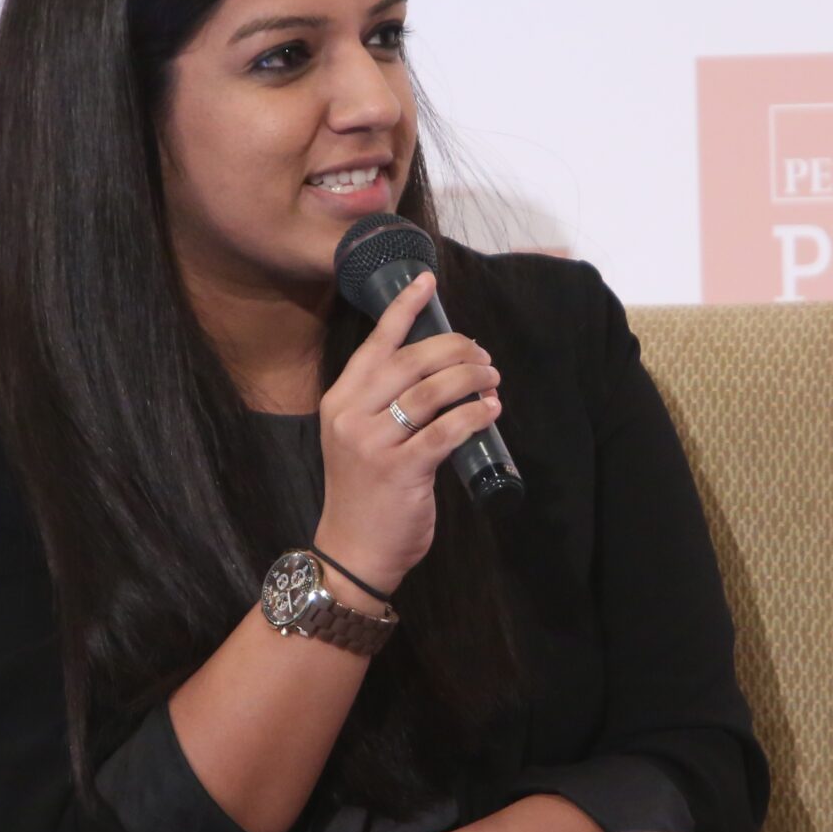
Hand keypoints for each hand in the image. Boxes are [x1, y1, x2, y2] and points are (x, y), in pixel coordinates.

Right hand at [312, 272, 502, 588]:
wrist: (353, 549)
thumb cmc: (364, 492)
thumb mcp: (359, 438)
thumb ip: (384, 404)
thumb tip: (439, 368)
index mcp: (340, 400)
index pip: (376, 344)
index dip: (403, 309)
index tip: (427, 281)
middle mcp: (351, 415)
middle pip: (412, 361)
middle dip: (455, 349)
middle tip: (482, 355)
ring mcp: (374, 443)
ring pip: (433, 391)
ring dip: (471, 378)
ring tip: (492, 379)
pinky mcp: (401, 470)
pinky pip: (447, 430)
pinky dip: (474, 415)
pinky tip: (490, 411)